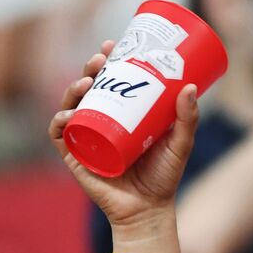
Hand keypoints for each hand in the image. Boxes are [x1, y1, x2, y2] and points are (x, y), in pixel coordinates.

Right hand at [48, 40, 199, 230]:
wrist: (149, 210)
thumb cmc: (164, 175)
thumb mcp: (180, 143)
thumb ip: (187, 119)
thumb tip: (191, 87)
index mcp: (121, 112)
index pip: (109, 79)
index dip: (107, 59)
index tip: (113, 43)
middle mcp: (100, 121)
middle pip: (88, 87)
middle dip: (90, 67)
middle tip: (101, 58)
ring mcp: (85, 137)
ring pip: (71, 105)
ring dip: (73, 88)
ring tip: (88, 80)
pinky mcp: (75, 156)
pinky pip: (60, 135)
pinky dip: (60, 122)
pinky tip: (69, 114)